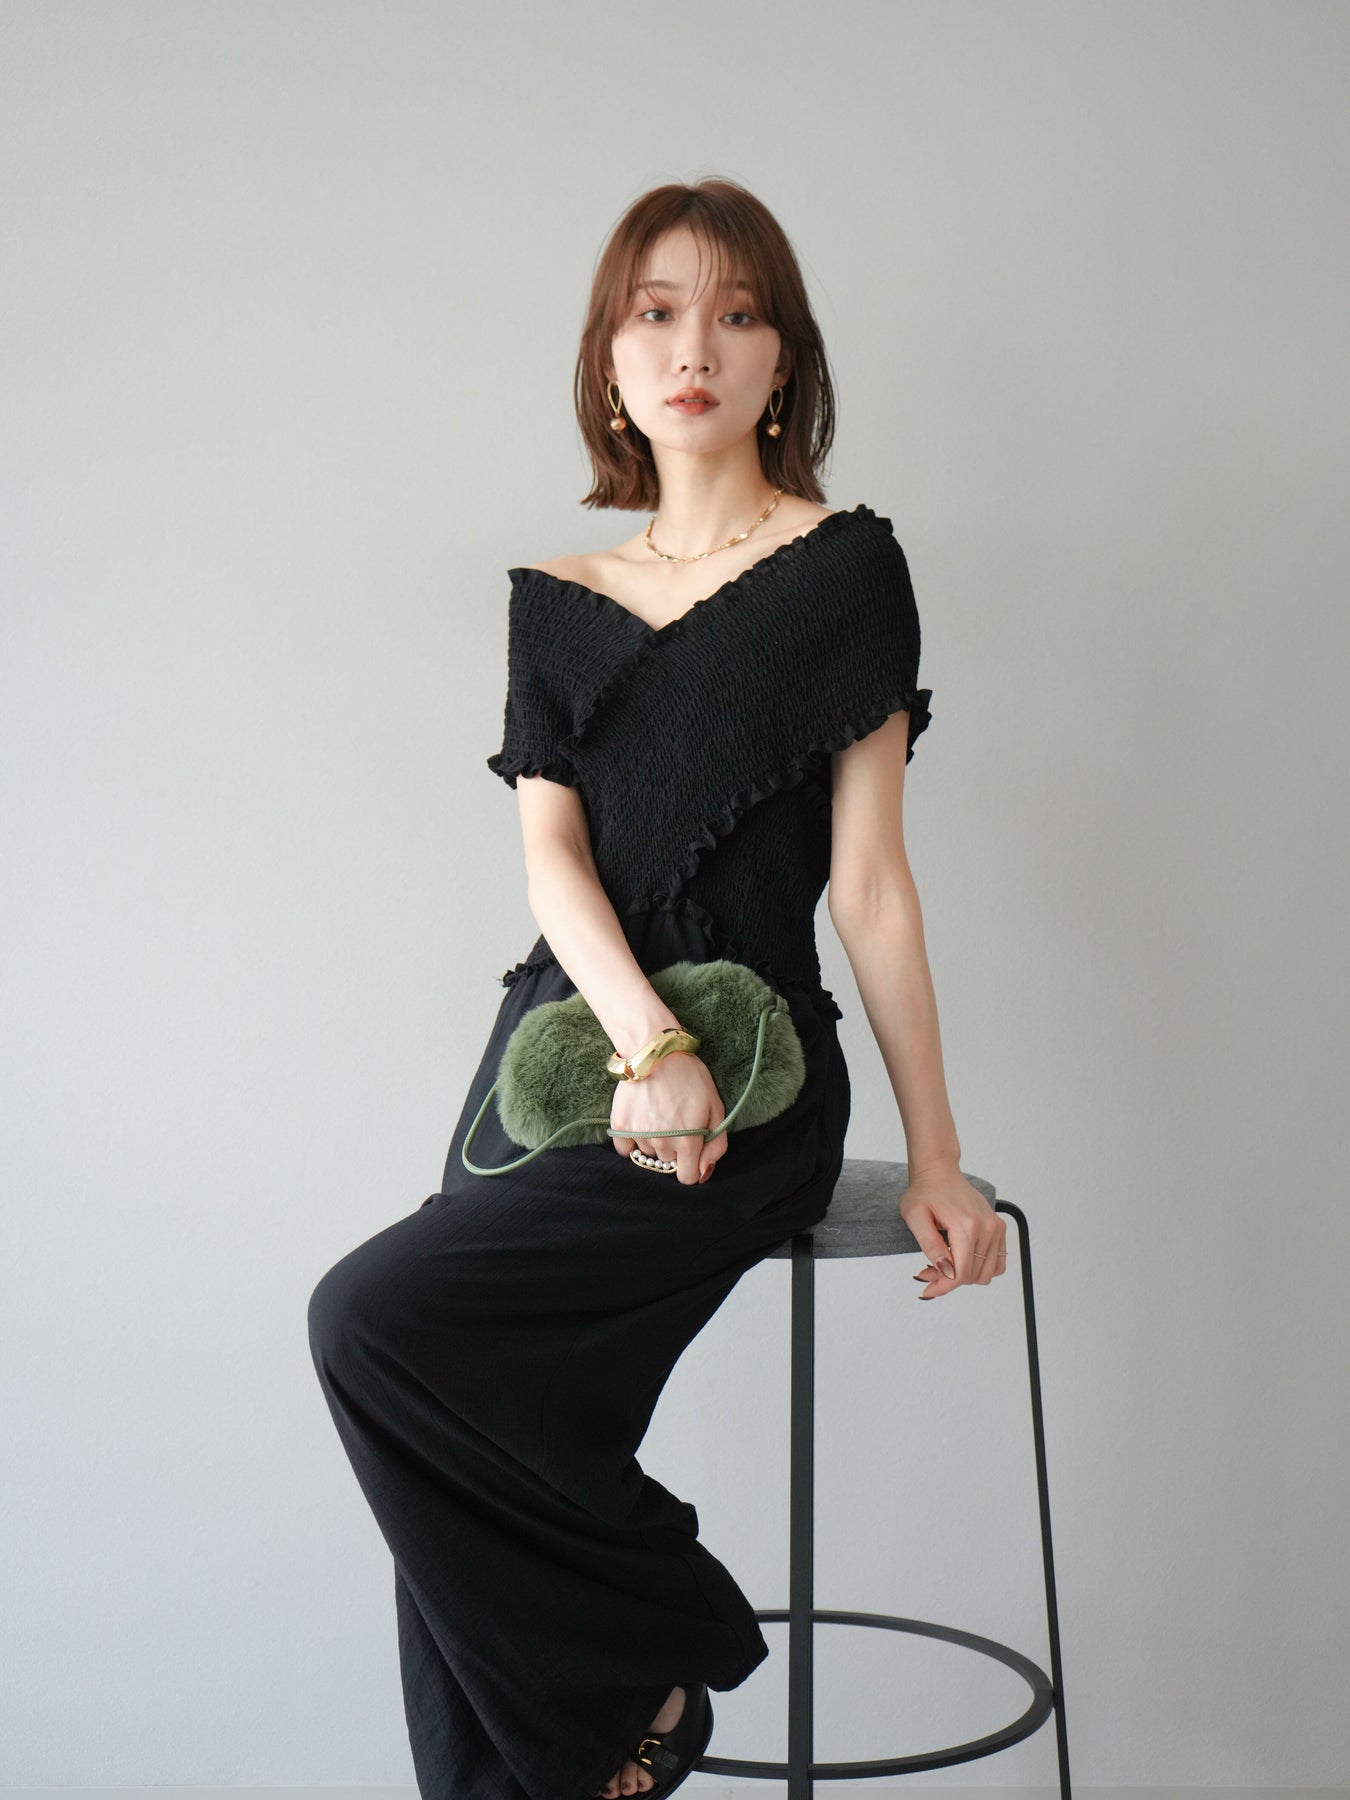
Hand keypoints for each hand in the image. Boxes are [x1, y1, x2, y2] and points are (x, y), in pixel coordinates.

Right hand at [609, 1052, 727, 1186]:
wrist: (656, 1052)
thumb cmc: (690, 1077)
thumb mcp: (716, 1107)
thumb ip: (716, 1144)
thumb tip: (705, 1172)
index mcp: (688, 1143)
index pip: (688, 1178)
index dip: (692, 1166)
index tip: (692, 1150)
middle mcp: (662, 1144)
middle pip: (669, 1162)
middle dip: (675, 1148)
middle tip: (677, 1119)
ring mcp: (639, 1135)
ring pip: (649, 1153)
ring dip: (655, 1141)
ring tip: (659, 1113)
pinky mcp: (621, 1125)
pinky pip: (625, 1148)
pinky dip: (632, 1139)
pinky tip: (641, 1120)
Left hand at [900, 1163, 1007, 1298]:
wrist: (939, 1173)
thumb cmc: (925, 1192)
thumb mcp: (915, 1217)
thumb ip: (930, 1245)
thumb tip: (946, 1271)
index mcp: (967, 1225)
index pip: (961, 1273)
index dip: (943, 1286)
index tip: (927, 1289)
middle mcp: (987, 1227)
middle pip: (973, 1276)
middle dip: (949, 1279)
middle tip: (928, 1269)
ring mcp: (996, 1228)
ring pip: (986, 1273)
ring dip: (964, 1275)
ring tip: (943, 1262)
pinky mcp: (999, 1228)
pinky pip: (997, 1263)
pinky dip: (979, 1267)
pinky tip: (959, 1257)